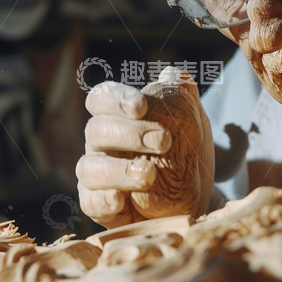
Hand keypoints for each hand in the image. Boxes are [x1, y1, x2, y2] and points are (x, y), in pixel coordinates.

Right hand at [77, 68, 213, 227]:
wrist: (193, 198)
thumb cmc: (183, 152)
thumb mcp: (190, 121)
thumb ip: (181, 95)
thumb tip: (172, 75)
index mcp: (116, 117)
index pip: (101, 98)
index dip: (116, 99)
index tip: (143, 106)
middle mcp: (100, 145)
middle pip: (96, 130)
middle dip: (130, 134)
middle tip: (165, 141)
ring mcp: (96, 177)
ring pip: (88, 168)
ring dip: (118, 170)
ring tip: (150, 174)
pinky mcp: (99, 206)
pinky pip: (89, 203)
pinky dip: (102, 200)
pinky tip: (121, 199)